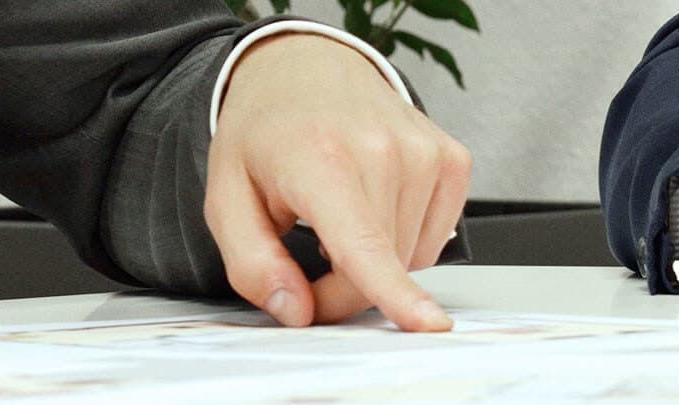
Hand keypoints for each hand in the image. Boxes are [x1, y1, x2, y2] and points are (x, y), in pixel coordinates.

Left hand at [205, 34, 471, 330]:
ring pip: (409, 258)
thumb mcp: (226, 197)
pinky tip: (376, 207)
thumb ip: (252, 263)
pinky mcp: (452, 160)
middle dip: (342, 287)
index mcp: (320, 158)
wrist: (307, 67)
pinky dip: (403, 241)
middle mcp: (384, 151)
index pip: (364, 242)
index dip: (394, 292)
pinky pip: (434, 239)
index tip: (428, 324)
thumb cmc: (267, 131)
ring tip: (341, 223)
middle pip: (380, 266)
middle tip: (307, 265)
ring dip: (374, 263)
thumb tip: (297, 311)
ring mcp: (426, 153)